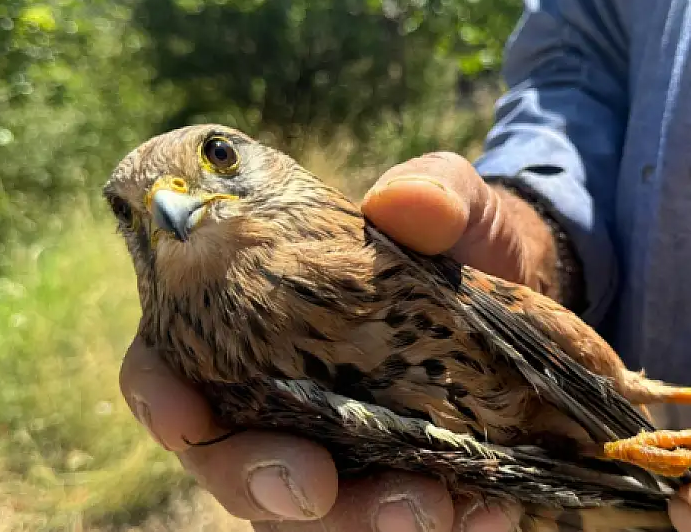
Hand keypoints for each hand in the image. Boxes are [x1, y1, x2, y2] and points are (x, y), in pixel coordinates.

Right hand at [119, 152, 554, 531]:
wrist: (527, 284)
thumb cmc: (458, 235)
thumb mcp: (452, 200)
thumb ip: (432, 192)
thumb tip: (405, 201)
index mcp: (251, 323)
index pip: (169, 368)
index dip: (163, 398)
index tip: (184, 418)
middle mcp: (279, 399)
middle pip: (232, 463)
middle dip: (262, 483)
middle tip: (315, 487)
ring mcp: (337, 450)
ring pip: (312, 514)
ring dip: (360, 520)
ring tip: (429, 507)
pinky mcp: (400, 480)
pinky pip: (401, 521)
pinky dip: (449, 524)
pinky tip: (489, 513)